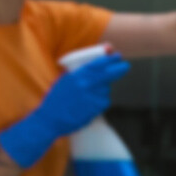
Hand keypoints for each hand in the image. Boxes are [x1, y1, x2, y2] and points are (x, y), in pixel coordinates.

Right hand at [0, 54, 128, 171]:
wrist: (50, 119)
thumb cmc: (56, 99)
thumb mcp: (65, 80)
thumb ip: (79, 72)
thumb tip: (97, 63)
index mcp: (76, 76)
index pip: (97, 64)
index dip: (109, 60)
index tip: (116, 56)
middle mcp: (85, 85)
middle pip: (108, 74)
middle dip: (119, 69)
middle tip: (125, 66)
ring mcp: (91, 97)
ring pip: (106, 89)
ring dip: (103, 89)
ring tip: (90, 95)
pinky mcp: (95, 109)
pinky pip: (104, 101)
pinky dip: (101, 101)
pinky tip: (90, 104)